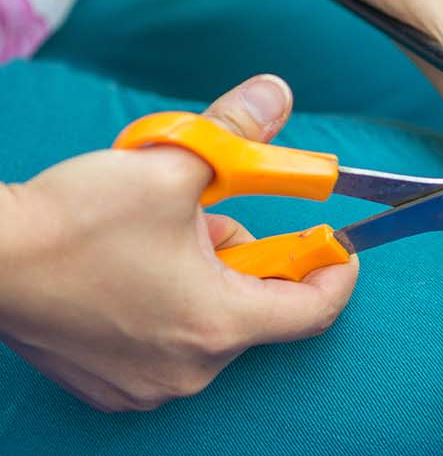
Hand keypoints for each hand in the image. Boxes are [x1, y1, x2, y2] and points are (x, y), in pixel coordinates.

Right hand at [0, 75, 358, 410]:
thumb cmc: (71, 223)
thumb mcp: (170, 167)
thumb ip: (236, 134)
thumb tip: (275, 95)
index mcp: (219, 324)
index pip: (315, 310)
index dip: (334, 270)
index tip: (334, 242)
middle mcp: (190, 369)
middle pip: (257, 309)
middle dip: (245, 256)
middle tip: (208, 214)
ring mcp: (147, 385)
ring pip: (211, 322)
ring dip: (205, 277)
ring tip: (157, 237)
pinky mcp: (112, 384)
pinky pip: (168, 343)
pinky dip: (168, 305)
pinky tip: (131, 270)